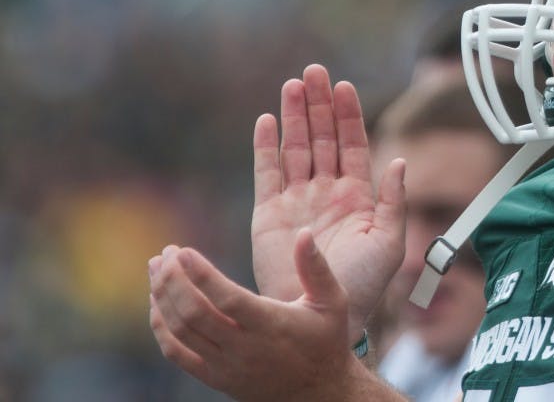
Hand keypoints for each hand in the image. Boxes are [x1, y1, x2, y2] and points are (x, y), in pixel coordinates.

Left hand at [149, 230, 404, 401]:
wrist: (318, 392)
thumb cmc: (326, 340)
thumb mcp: (332, 301)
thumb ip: (316, 266)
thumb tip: (304, 232)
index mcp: (271, 326)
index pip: (227, 299)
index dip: (201, 274)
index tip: (183, 250)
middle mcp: (245, 349)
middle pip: (194, 314)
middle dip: (173, 279)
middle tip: (166, 252)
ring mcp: (226, 366)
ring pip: (181, 331)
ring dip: (162, 297)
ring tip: (156, 267)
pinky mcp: (215, 377)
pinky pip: (176, 353)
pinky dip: (161, 326)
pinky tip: (158, 301)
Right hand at [250, 64, 405, 340]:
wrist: (322, 314)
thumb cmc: (361, 285)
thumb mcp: (389, 241)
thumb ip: (393, 199)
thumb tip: (399, 160)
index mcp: (356, 196)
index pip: (352, 145)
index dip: (347, 115)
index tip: (344, 86)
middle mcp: (325, 192)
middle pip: (321, 138)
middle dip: (318, 104)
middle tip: (314, 71)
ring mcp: (296, 200)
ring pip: (295, 148)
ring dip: (294, 116)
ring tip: (293, 85)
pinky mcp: (268, 214)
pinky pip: (266, 173)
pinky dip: (266, 147)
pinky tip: (267, 121)